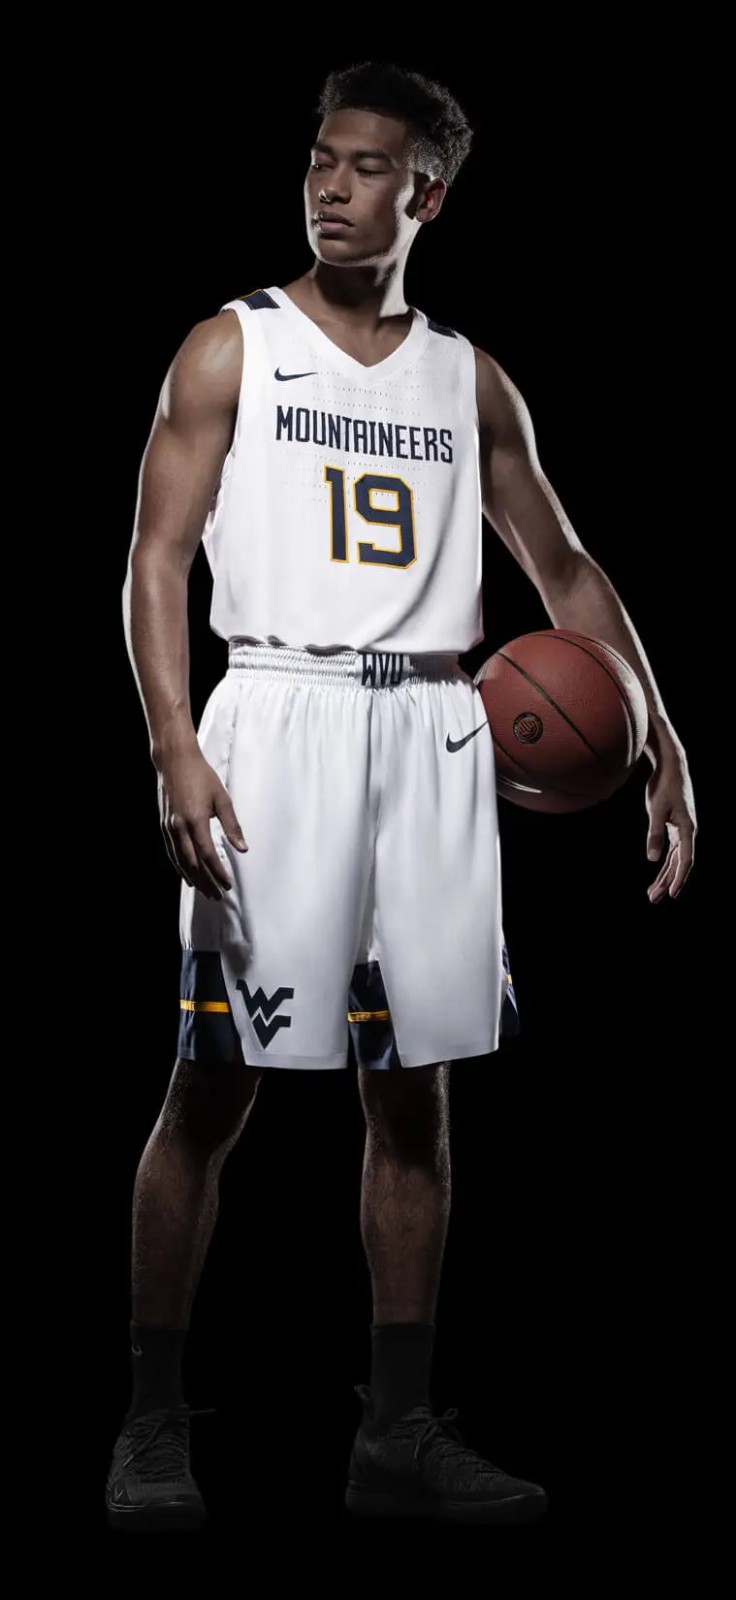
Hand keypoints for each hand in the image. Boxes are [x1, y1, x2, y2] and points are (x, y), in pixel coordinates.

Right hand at [157, 744, 247, 899]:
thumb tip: (243, 849)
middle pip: (193, 864)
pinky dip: (180, 867)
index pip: (208, 854)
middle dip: (206, 882)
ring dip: (193, 878)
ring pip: (180, 861)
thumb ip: (232, 825)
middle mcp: (180, 827)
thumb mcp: (222, 798)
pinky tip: (188, 875)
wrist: (174, 760)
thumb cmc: (202, 776)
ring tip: (205, 891)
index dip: (218, 872)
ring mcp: (169, 827)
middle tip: (217, 896)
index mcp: (196, 820)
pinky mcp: (164, 825)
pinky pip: (172, 852)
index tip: (228, 885)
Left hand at [645, 736, 696, 903]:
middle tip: (654, 900)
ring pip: (674, 859)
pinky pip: (671, 851)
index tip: (672, 895)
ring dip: (664, 876)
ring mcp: (682, 830)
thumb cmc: (664, 785)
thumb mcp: (656, 810)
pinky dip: (664, 862)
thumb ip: (654, 834)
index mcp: (688, 829)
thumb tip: (652, 859)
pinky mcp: (675, 826)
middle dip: (667, 883)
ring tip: (652, 893)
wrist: (671, 766)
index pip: (685, 861)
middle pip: (679, 864)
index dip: (679, 879)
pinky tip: (657, 872)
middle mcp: (688, 832)